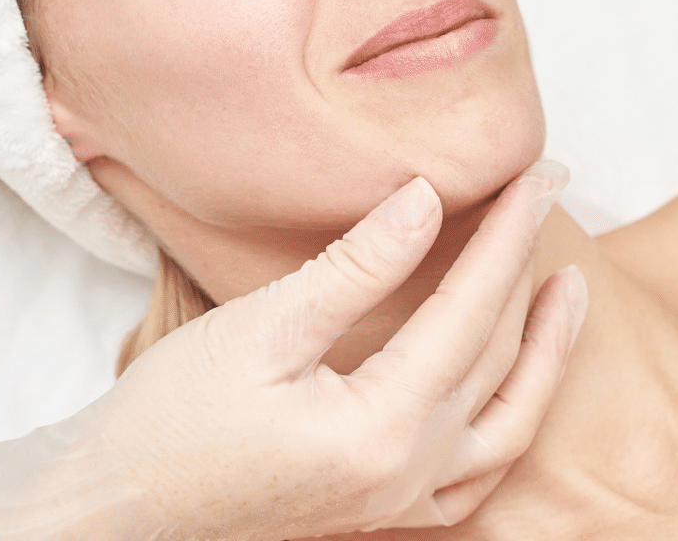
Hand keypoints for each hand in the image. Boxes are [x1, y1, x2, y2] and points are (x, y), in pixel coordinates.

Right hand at [0, 162, 586, 540]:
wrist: (112, 513)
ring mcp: (398, 505)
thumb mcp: (260, 328)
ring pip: (509, 430)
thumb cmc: (168, 422)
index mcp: (382, 429)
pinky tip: (508, 386)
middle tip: (555, 198)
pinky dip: (507, 422)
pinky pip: (475, 477)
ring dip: (544, 358)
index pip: (470, 311)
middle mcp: (407, 477)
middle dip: (531, 274)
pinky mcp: (378, 515)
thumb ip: (354, 268)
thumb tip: (427, 199)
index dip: (508, 234)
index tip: (539, 171)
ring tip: (564, 294)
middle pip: (501, 362)